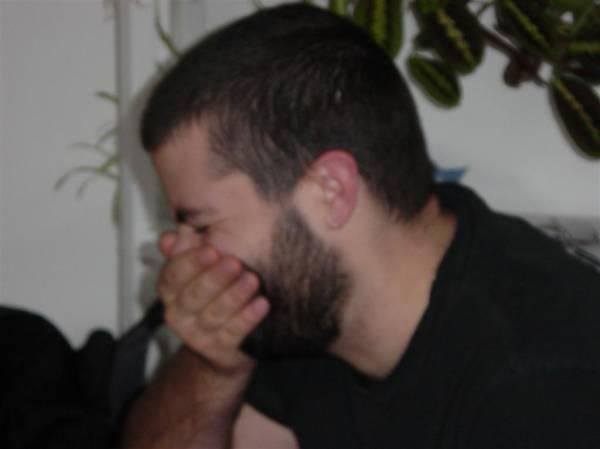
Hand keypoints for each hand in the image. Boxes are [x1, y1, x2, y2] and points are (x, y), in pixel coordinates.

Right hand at [121, 227, 269, 448]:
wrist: (224, 346)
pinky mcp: (218, 351)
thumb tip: (171, 236)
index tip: (211, 249)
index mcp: (170, 290)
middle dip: (214, 278)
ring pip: (214, 315)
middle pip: (193, 296)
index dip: (191, 262)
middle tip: (234, 263)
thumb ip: (187, 251)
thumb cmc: (213, 295)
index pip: (173, 275)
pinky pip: (233, 333)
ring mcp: (197, 335)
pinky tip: (262, 304)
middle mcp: (178, 314)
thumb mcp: (200, 269)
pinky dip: (247, 319)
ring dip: (234, 296)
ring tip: (253, 280)